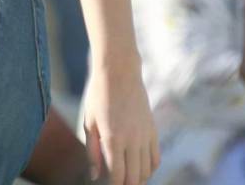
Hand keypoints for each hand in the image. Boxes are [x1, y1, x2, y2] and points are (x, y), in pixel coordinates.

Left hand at [82, 61, 159, 184]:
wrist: (119, 71)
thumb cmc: (98, 96)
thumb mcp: (89, 122)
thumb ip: (92, 151)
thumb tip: (96, 176)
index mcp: (112, 138)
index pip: (117, 176)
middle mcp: (132, 139)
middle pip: (134, 178)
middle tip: (117, 183)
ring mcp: (145, 135)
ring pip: (146, 171)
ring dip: (137, 179)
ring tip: (126, 179)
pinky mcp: (153, 130)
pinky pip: (155, 158)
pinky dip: (148, 169)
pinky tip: (139, 169)